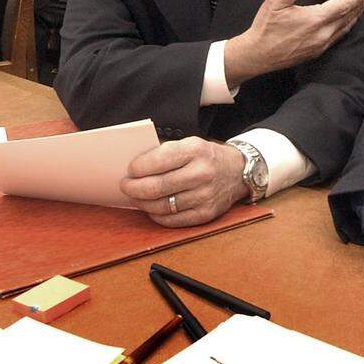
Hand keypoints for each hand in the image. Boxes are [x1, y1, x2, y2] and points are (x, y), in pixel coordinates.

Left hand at [121, 137, 249, 226]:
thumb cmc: (206, 156)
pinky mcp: (206, 214)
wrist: (238, 171)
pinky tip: (151, 209)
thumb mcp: (189, 143)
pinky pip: (173, 220)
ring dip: (143, 203)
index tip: (129, 170)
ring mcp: (205, 196)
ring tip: (136, 198)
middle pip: (156, 187)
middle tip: (125, 186)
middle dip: (134, 188)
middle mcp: (202, 173)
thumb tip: (134, 168)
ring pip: (162, 206)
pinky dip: (157, 216)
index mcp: (195, 150)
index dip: (137, 168)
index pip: (157, 161)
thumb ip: (164, 153)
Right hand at [223, 0, 363, 86]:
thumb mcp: (275, 3)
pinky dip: (345, 29)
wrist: (257, 55)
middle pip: (347, 18)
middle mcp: (322, 34)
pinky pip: (337, 38)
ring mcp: (320, 45)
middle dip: (358, 6)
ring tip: (360, 8)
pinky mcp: (316, 52)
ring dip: (353, 18)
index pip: (342, 6)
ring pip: (344, 29)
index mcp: (314, 19)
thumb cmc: (265, 27)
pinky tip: (345, 25)